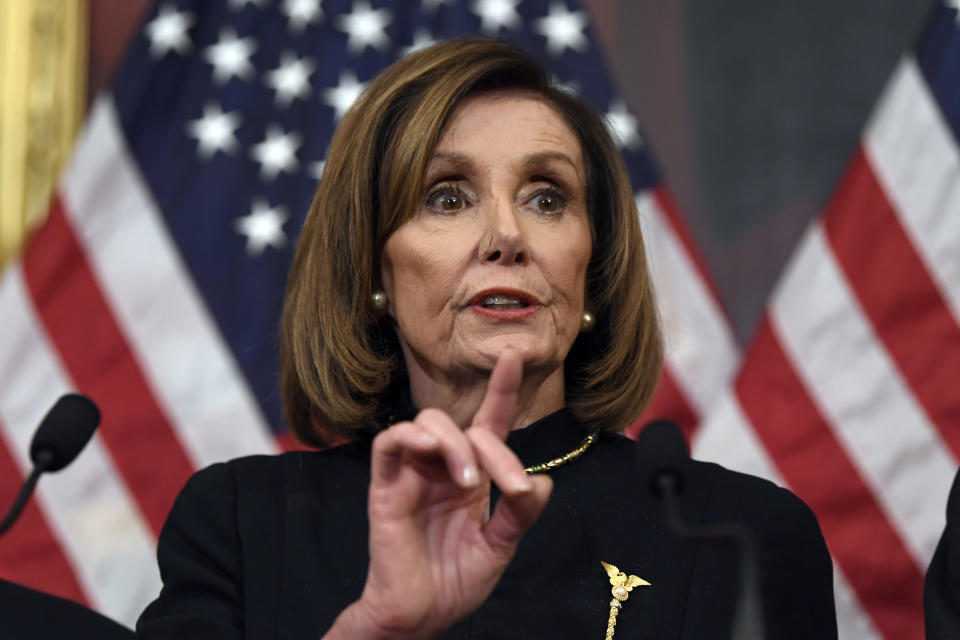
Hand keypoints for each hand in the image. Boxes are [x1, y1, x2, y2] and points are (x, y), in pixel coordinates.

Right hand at [329, 349, 552, 639]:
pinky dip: (410, 437)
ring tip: (469, 481)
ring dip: (456, 443)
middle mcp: (443, 468)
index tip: (515, 357)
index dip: (501, 391)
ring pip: (427, 423)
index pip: (488, 424)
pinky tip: (431, 451)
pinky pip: (389, 443)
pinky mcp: (385, 486)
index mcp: (471, 477)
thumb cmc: (455, 581)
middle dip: (495, 450)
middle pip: (464, 425)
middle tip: (509, 485)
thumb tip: (542, 482)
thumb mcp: (499, 548)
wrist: (421, 615)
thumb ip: (518, 516)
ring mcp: (412, 474)